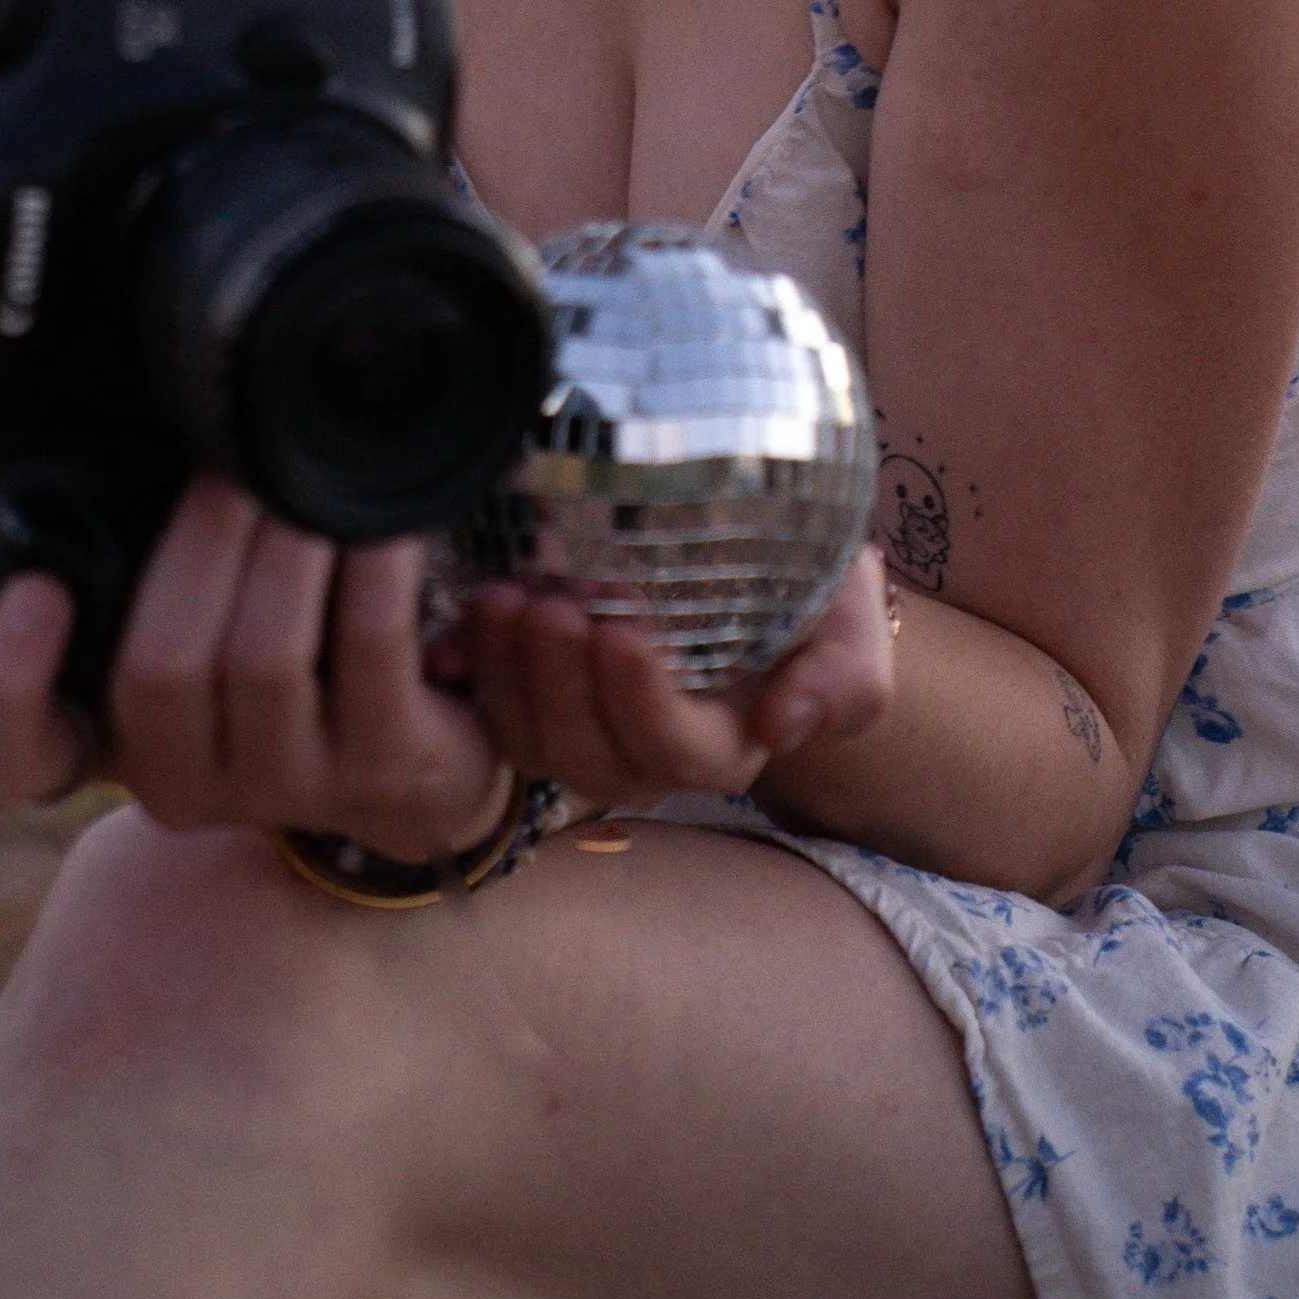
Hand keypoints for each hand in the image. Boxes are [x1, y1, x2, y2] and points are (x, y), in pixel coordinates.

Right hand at [0, 470, 512, 860]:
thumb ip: (54, 485)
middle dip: (202, 545)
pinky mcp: (390, 776)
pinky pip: (378, 658)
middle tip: (243, 457)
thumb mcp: (158, 571)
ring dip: (295, 547)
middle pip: (162, 669)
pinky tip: (401, 518)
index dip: (6, 685)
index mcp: (104, 729)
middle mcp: (180, 774)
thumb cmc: (261, 628)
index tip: (38, 591)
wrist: (416, 754)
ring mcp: (284, 784)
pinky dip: (389, 577)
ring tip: (325, 470)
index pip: (12, 758)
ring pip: (267, 662)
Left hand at [455, 544, 897, 812]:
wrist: (751, 544)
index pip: (679, 749)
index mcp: (725, 745)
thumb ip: (839, 680)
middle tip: (548, 609)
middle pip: (592, 755)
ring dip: (509, 675)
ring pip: (533, 739)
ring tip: (503, 599)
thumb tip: (783, 726)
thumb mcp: (848, 622)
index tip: (624, 630)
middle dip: (562, 685)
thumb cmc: (808, 587)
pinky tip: (450, 636)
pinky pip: (488, 707)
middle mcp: (646, 752)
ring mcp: (584, 727)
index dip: (645, 703)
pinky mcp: (533, 694)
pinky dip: (467, 672)